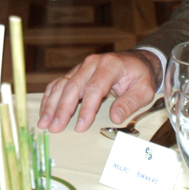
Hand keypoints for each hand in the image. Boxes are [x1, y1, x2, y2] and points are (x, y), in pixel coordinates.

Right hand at [38, 50, 160, 133]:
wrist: (136, 62)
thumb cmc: (139, 76)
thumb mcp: (144, 90)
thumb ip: (130, 102)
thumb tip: (115, 117)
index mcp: (110, 65)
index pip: (95, 88)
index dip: (86, 108)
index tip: (80, 126)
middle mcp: (92, 63)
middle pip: (73, 86)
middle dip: (62, 109)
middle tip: (54, 127)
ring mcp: (82, 67)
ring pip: (62, 84)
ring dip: (51, 104)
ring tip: (44, 123)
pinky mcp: (76, 72)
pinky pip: (59, 84)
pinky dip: (50, 98)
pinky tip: (45, 111)